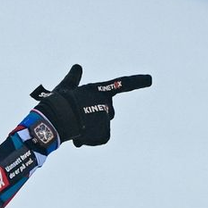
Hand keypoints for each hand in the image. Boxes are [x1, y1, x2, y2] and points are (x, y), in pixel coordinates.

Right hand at [30, 64, 151, 146]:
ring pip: (99, 128)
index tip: (150, 80)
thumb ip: (74, 78)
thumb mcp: (66, 87)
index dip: (137, 81)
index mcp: (100, 89)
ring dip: (88, 130)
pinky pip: (99, 139)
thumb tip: (77, 66)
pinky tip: (77, 136)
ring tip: (73, 127)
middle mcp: (107, 103)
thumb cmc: (59, 101)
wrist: (57, 118)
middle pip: (106, 112)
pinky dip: (88, 140)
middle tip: (78, 119)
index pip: (123, 84)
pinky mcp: (105, 132)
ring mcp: (107, 118)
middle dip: (95, 118)